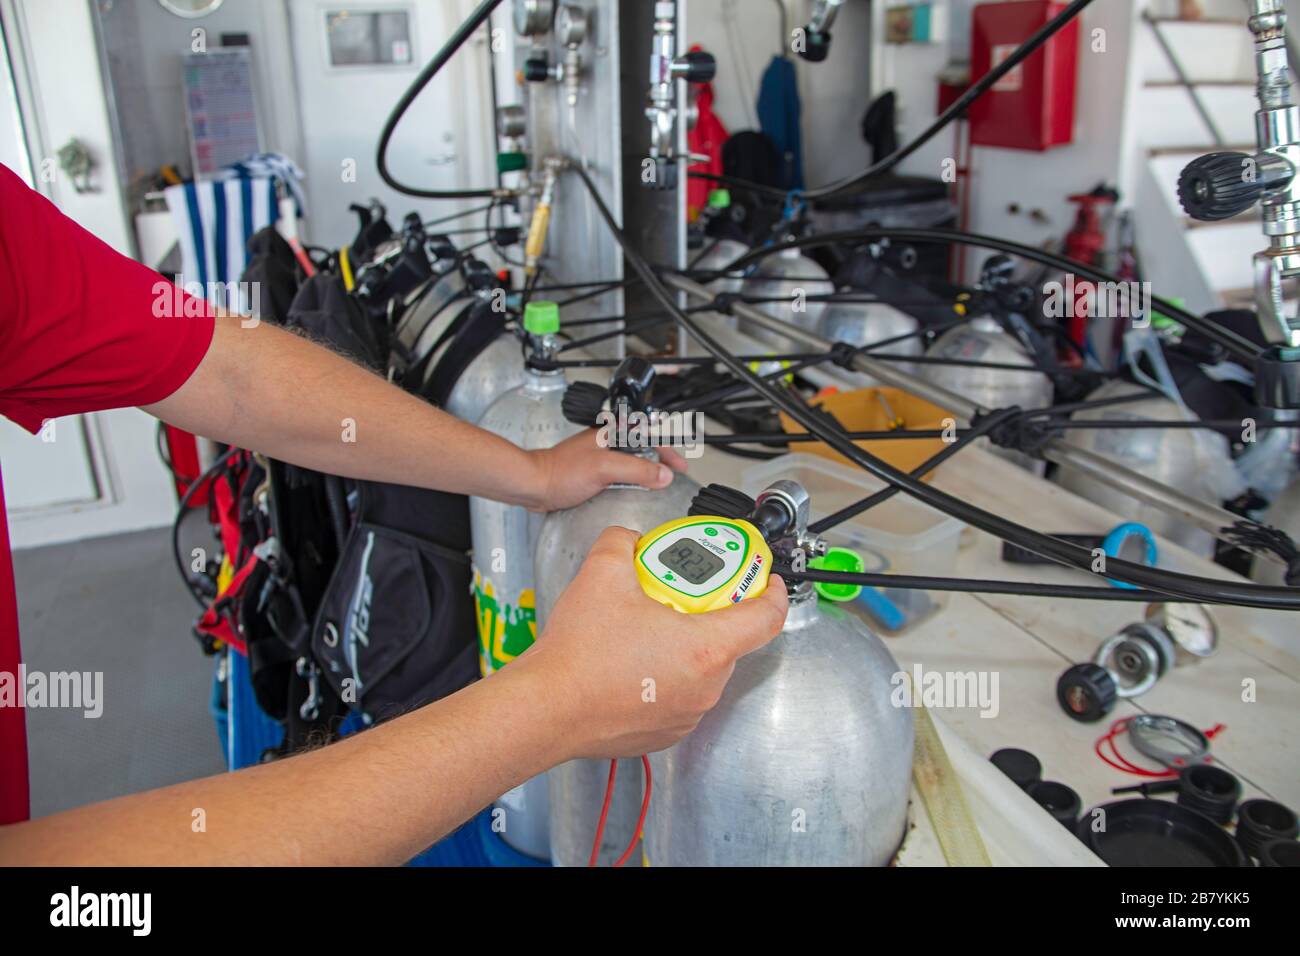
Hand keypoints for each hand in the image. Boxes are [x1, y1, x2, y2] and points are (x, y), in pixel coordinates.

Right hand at [516, 526, 788, 758]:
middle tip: (681, 593)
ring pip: (702, 668)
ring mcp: (686, 714)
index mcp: (706, 649)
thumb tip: (628, 540)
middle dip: (709, 611)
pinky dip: (666, 673)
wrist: (545, 709)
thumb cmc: (579, 657)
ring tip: (647, 625)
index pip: (765, 618)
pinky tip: (633, 658)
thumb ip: (623, 542)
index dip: (771, 592)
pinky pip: (680, 693)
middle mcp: (705, 687)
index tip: (766, 579)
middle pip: (729, 640)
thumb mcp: (603, 573)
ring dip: (686, 644)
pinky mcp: (663, 731)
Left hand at [524, 430, 687, 511]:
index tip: (680, 466)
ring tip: (660, 481)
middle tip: (675, 473)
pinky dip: (633, 479)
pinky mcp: (594, 470)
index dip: (668, 451)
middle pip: (643, 447)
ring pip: (632, 460)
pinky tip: (635, 489)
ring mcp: (600, 455)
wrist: (536, 485)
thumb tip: (663, 474)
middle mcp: (607, 441)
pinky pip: (621, 472)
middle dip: (661, 459)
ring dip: (648, 470)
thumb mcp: (605, 468)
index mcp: (612, 432)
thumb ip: (637, 470)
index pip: (649, 436)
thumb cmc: (561, 471)